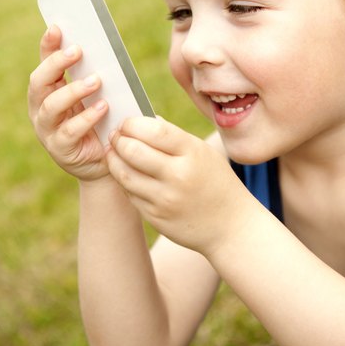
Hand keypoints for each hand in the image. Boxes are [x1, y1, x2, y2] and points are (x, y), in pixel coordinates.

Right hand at [28, 25, 109, 180]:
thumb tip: (107, 50)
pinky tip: (103, 108)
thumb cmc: (103, 122)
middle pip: (39, 82)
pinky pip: (69, 131)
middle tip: (78, 51)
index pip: (44, 64)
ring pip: (51, 106)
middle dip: (57, 64)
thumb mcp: (99, 96)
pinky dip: (86, 118)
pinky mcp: (60, 149)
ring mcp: (48, 130)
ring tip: (96, 81)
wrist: (108, 160)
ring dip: (73, 90)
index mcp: (49, 91)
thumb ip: (96, 77)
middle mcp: (42, 108)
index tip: (57, 27)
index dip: (48, 46)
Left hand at [106, 116, 245, 254]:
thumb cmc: (216, 181)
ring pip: (124, 174)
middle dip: (118, 140)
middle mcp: (178, 176)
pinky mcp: (155, 217)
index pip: (153, 131)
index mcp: (192, 153)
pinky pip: (129, 194)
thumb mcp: (203, 152)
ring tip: (113, 151)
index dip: (132, 123)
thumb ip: (174, 136)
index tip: (127, 122)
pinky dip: (123, 179)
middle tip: (116, 135)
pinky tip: (124, 171)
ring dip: (113, 159)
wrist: (231, 226)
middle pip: (133, 151)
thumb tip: (145, 120)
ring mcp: (165, 199)